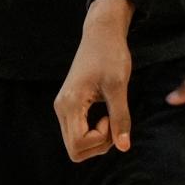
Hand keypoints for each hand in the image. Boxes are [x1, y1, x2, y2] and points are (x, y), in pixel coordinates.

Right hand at [55, 0, 133, 161]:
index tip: (112, 117)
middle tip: (115, 120)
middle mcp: (61, 108)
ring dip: (99, 139)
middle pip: (75, 150)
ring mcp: (63, 108)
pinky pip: (79, 132)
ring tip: (111, 116)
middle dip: (100, 144)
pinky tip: (106, 114)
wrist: (101, 34)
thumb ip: (120, 117)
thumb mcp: (119, 86)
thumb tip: (124, 147)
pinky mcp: (70, 106)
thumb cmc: (110, 55)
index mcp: (69, 104)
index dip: (101, 139)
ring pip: (76, 143)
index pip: (78, 145)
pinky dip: (95, 132)